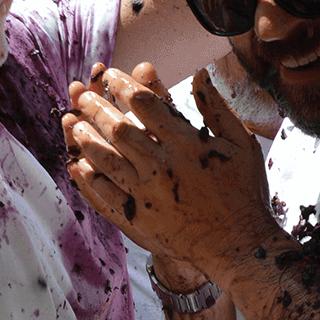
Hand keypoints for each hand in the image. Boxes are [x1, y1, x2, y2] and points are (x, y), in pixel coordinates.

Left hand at [62, 62, 280, 276]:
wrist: (239, 245)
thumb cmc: (245, 192)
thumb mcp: (241, 143)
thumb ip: (216, 108)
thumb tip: (200, 74)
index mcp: (187, 143)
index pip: (145, 104)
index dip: (122, 85)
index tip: (110, 75)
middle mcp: (164, 166)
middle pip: (119, 128)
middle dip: (96, 107)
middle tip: (82, 96)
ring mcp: (149, 193)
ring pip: (107, 158)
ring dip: (87, 139)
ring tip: (74, 125)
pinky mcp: (140, 217)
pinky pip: (106, 193)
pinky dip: (89, 177)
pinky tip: (79, 164)